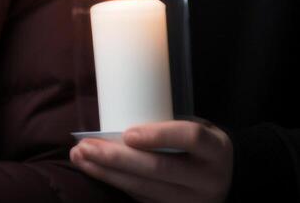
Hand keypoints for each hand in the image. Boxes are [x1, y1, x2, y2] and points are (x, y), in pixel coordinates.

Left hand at [70, 120, 232, 202]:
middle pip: (159, 168)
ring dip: (106, 172)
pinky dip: (115, 183)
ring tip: (80, 156)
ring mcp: (193, 200)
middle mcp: (209, 178)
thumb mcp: (194, 128)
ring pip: (145, 188)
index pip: (191, 138)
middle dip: (116, 158)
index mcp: (216, 149)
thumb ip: (165, 124)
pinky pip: (141, 198)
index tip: (128, 134)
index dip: (159, 135)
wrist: (224, 178)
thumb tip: (113, 111)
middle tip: (85, 146)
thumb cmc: (197, 145)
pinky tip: (94, 170)